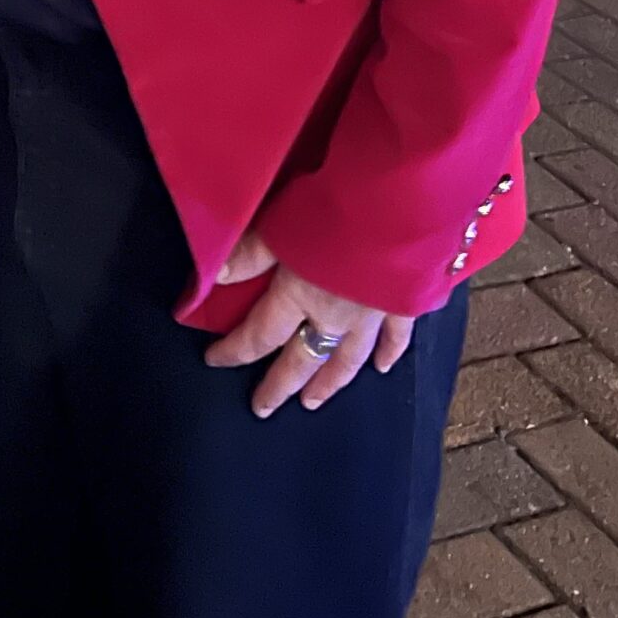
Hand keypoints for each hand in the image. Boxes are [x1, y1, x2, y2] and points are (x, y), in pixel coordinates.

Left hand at [201, 226, 414, 416]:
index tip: (214, 361)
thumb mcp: (281, 226)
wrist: (397, 209)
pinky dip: (390, 354)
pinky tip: (383, 368)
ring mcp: (371, 314)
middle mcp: (332, 316)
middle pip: (301, 359)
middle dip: (279, 385)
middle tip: (263, 408)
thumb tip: (216, 277)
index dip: (234, 350)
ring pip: (346, 359)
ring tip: (312, 401)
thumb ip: (250, 254)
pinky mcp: (404, 303)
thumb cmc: (333, 211)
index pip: (259, 334)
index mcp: (297, 296)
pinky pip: (397, 337)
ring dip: (328, 381)